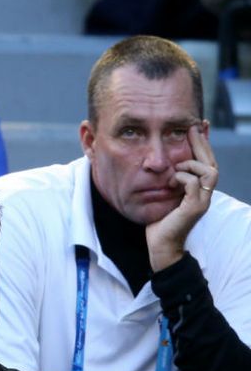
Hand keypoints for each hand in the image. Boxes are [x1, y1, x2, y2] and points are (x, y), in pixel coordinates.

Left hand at [146, 122, 217, 271]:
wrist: (160, 244)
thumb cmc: (158, 220)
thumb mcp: (163, 194)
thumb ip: (168, 178)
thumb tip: (161, 161)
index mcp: (198, 188)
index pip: (206, 161)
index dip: (203, 143)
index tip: (196, 126)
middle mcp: (205, 193)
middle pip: (212, 163)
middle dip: (202, 144)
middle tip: (192, 128)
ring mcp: (203, 200)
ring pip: (209, 171)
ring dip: (190, 164)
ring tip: (176, 167)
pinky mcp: (196, 208)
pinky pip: (194, 184)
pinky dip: (183, 178)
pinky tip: (172, 181)